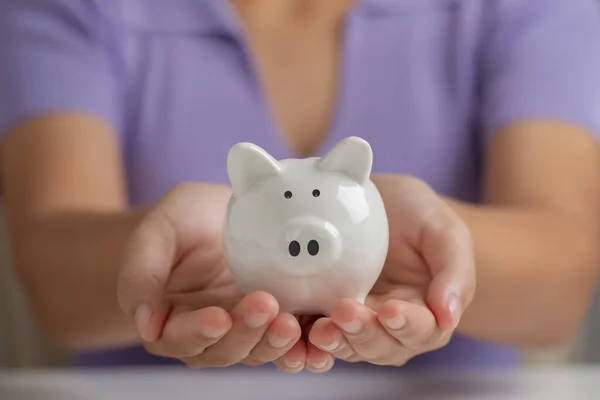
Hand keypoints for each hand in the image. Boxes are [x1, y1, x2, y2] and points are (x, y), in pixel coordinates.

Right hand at [116, 183, 304, 370]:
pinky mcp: (274, 319)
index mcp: (170, 318)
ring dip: (275, 343)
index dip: (197, 332)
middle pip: (223, 350)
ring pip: (257, 350)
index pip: (178, 337)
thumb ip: (142, 273)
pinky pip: (289, 342)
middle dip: (245, 334)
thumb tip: (145, 326)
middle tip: (264, 305)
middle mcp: (207, 331)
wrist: (219, 213)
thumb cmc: (183, 220)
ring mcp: (244, 327)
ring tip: (290, 322)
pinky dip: (304, 347)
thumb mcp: (158, 230)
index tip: (218, 316)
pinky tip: (317, 338)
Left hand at [308, 174, 475, 367]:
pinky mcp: (328, 312)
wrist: (382, 203)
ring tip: (321, 327)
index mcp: (428, 310)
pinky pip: (320, 334)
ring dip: (336, 341)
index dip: (408, 325)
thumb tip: (449, 315)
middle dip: (365, 333)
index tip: (391, 309)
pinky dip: (310, 339)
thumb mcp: (444, 231)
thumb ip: (453, 271)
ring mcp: (360, 321)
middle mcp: (393, 325)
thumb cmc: (419, 215)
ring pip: (350, 346)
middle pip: (383, 345)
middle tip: (346, 312)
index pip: (423, 330)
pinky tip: (298, 332)